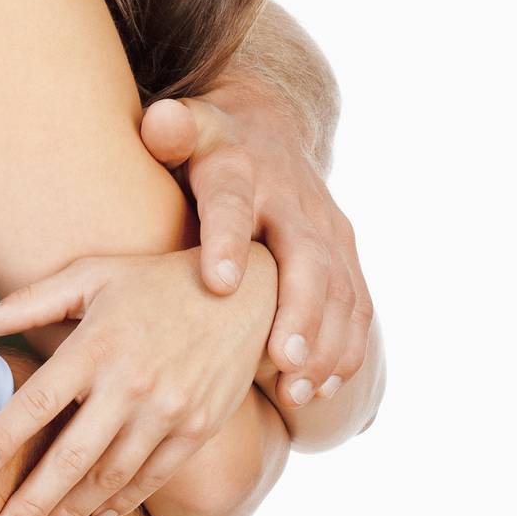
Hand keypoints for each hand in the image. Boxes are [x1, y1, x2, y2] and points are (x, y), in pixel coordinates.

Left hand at [0, 245, 276, 515]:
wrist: (241, 291)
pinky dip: (118, 505)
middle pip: (71, 456)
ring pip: (109, 478)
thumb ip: (30, 301)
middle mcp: (130, 383)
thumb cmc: (152, 280)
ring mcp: (167, 411)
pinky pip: (150, 479)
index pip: (39, 399)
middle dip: (32, 503)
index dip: (3, 436)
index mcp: (97, 343)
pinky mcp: (196, 429)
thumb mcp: (91, 275)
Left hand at [141, 92, 373, 407]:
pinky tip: (321, 388)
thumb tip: (161, 123)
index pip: (234, 203)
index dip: (228, 240)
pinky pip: (356, 304)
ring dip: (324, 343)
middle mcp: (291, 199)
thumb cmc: (205, 143)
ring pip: (339, 289)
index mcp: (239, 170)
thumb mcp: (182, 128)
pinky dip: (345, 348)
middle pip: (306, 255)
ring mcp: (324, 227)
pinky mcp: (343, 253)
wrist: (265, 127)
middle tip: (282, 361)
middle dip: (299, 310)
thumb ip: (168, 130)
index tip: (219, 283)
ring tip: (297, 392)